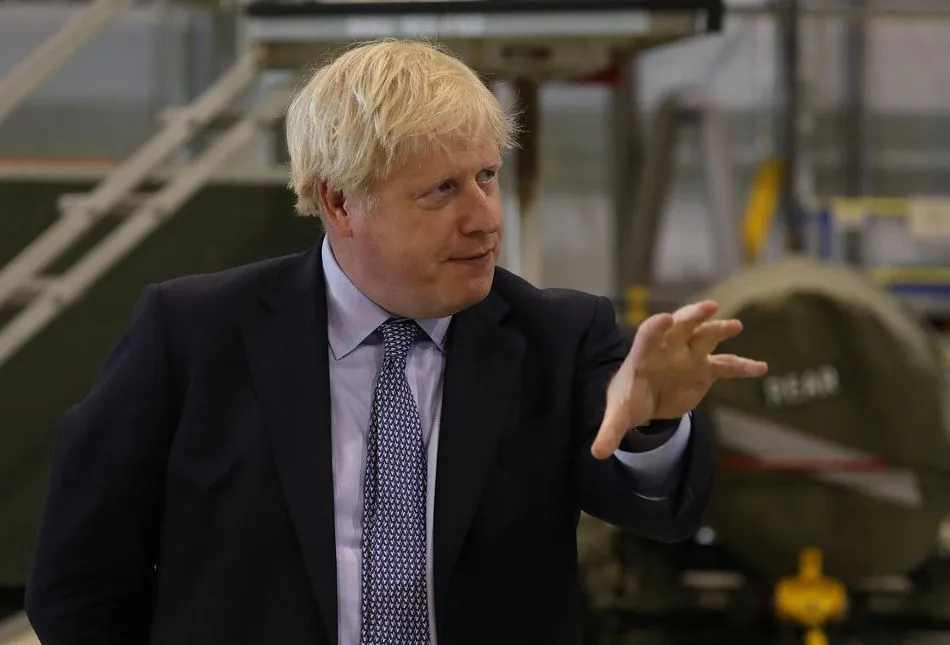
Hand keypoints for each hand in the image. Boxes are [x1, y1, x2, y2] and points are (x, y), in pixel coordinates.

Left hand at [591, 300, 767, 458]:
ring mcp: (688, 356)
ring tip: (734, 326)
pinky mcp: (705, 370)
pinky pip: (726, 365)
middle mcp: (668, 349)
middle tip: (708, 307)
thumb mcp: (618, 414)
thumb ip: (610, 430)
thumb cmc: (628, 399)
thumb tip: (597, 453)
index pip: (647, 336)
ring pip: (705, 337)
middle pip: (680, 326)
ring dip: (719, 329)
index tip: (664, 319)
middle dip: (692, 316)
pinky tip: (761, 368)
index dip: (655, 328)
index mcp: (643, 355)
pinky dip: (743, 366)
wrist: (644, 400)